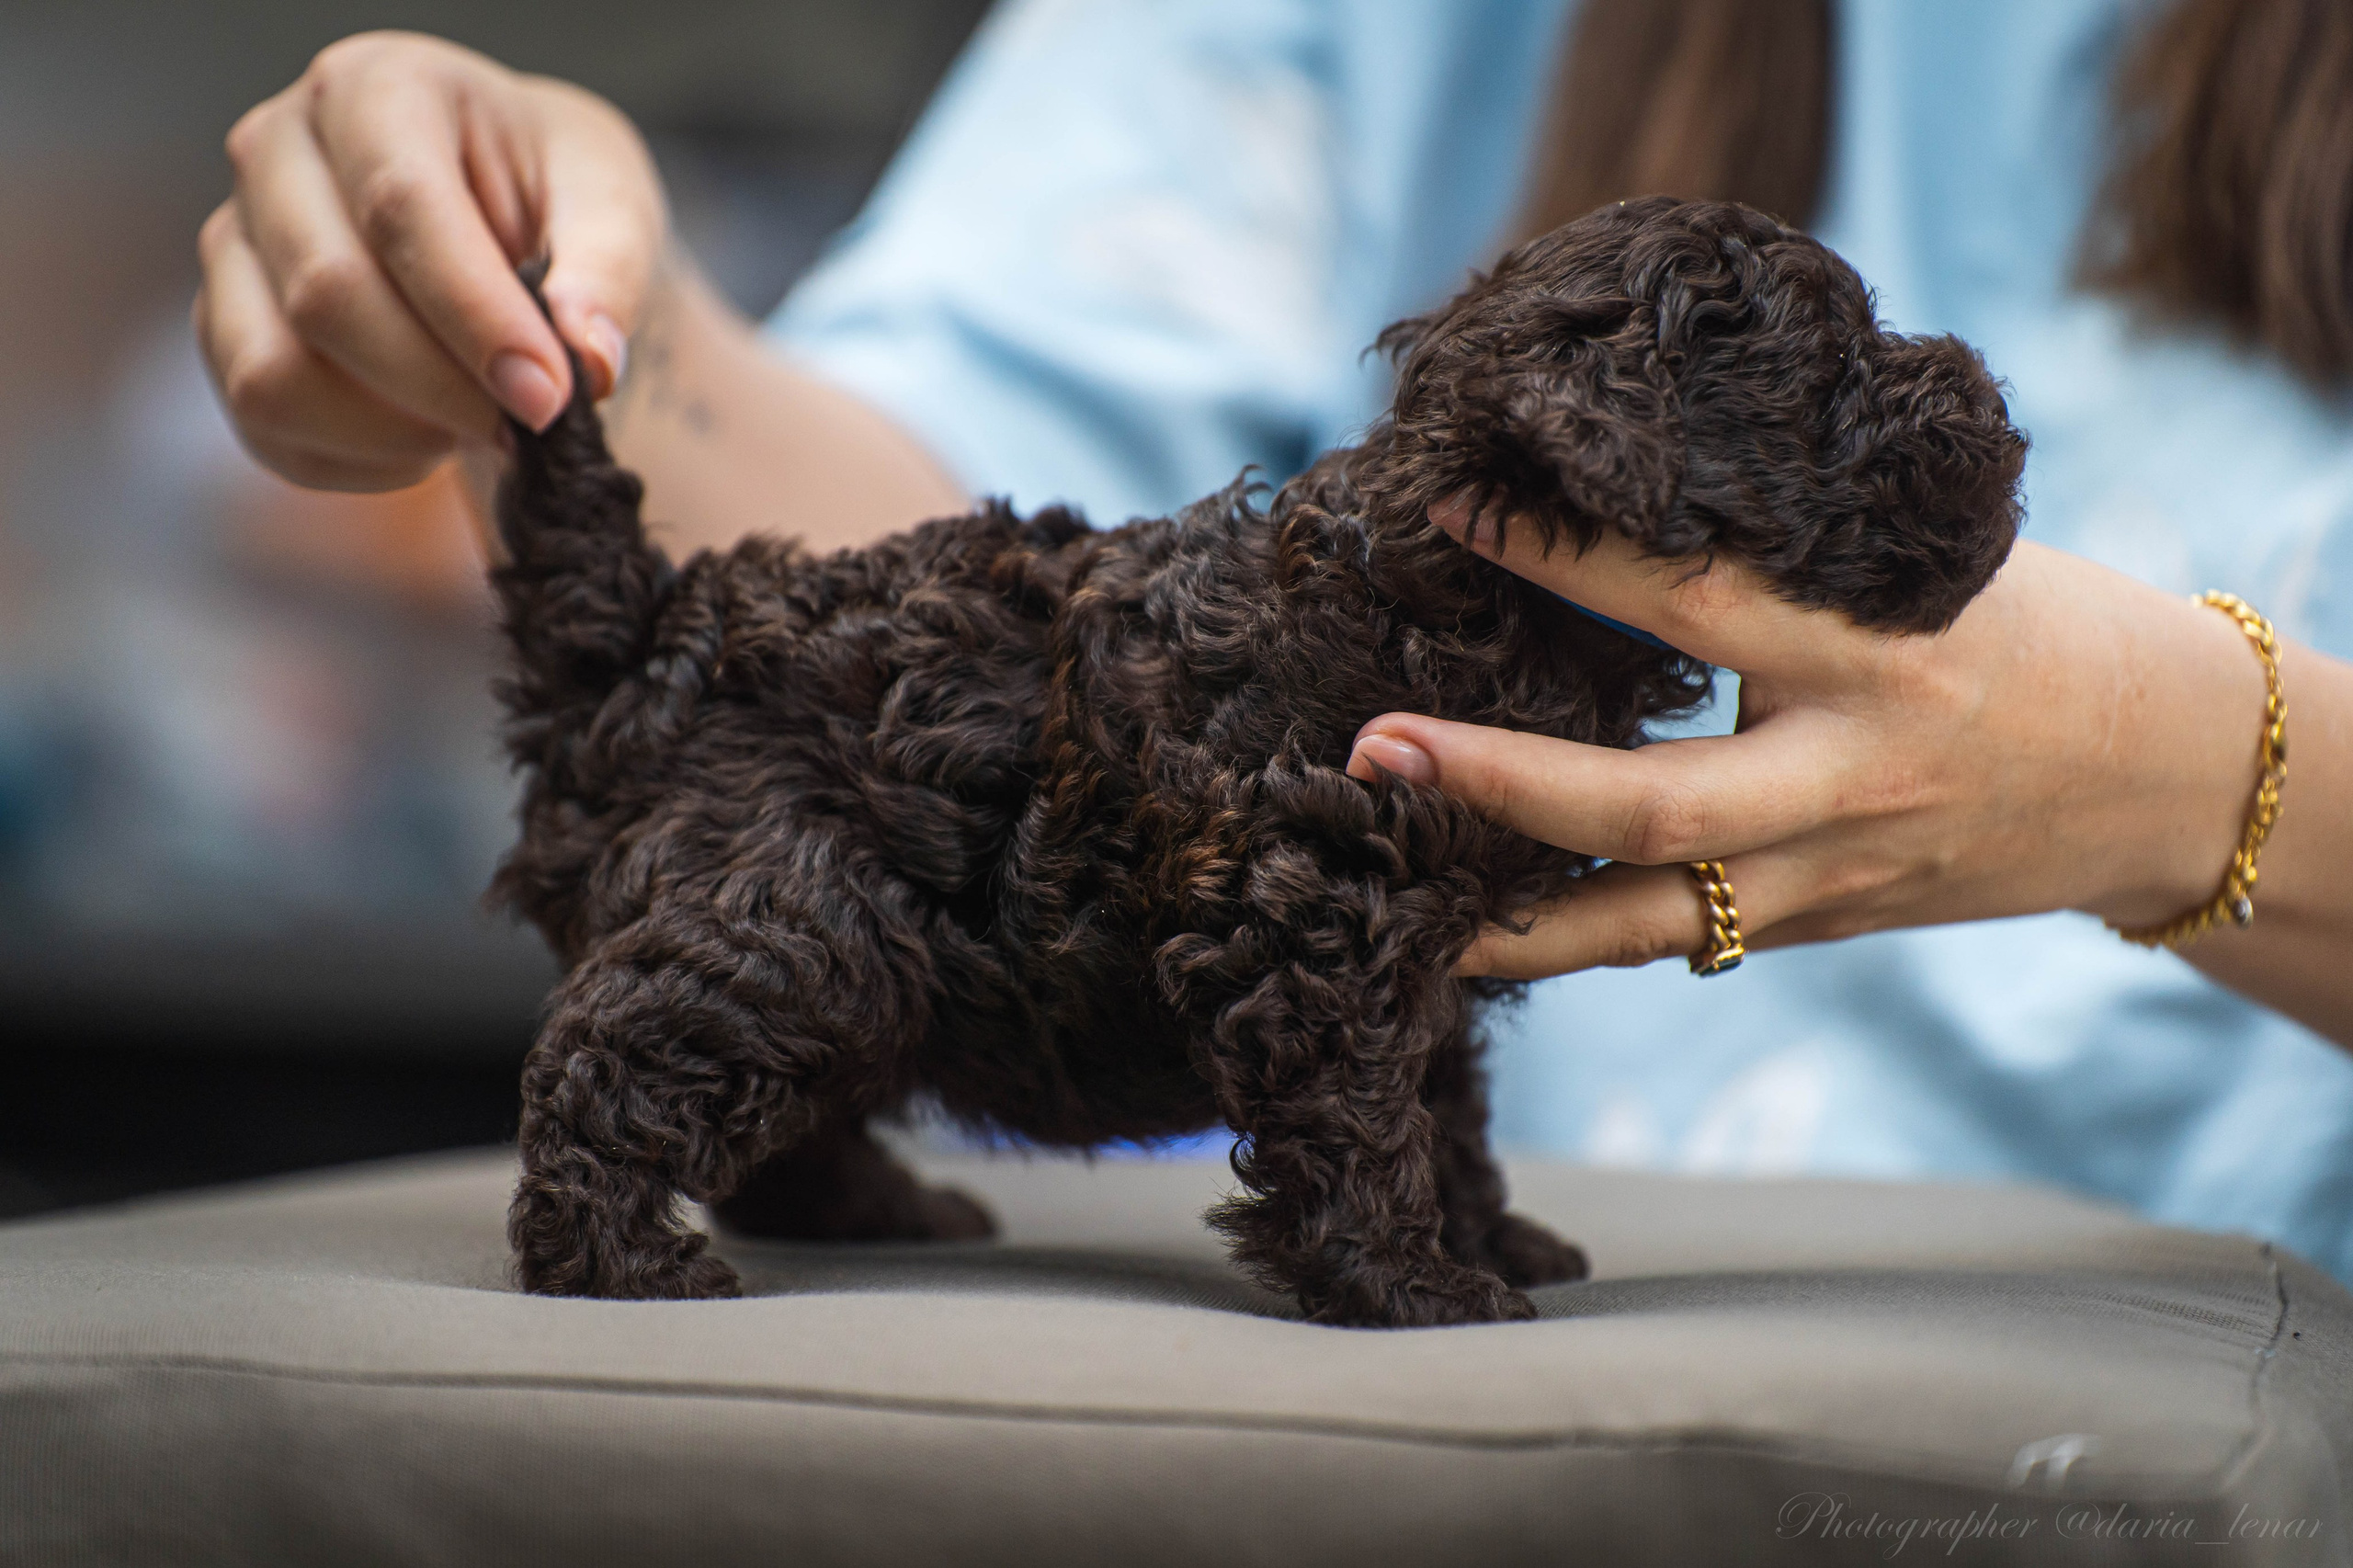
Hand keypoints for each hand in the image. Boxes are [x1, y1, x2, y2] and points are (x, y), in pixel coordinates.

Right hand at [195, 32, 665, 490]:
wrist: (506, 221)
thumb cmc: (553, 194)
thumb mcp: (610, 200)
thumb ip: (608, 270)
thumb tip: (588, 360)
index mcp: (376, 88)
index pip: (399, 206)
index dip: (477, 318)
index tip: (550, 398)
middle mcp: (277, 151)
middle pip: (327, 297)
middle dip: (442, 389)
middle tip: (529, 429)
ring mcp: (235, 243)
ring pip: (275, 374)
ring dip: (393, 432)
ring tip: (477, 424)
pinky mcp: (224, 328)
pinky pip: (270, 428)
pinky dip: (362, 461)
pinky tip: (429, 437)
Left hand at [1345, 504, 2270, 979]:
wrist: (2165, 778)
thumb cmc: (2036, 634)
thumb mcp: (1927, 567)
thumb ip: (1790, 554)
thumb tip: (1621, 473)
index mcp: (1878, 654)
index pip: (1694, 599)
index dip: (1563, 556)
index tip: (1453, 508)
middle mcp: (1850, 781)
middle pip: (1648, 809)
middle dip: (1498, 786)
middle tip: (1374, 751)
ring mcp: (1831, 877)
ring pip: (1644, 925)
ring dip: (1507, 925)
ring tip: (1389, 906)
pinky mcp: (1815, 929)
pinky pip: (1674, 942)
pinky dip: (1573, 938)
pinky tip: (1479, 928)